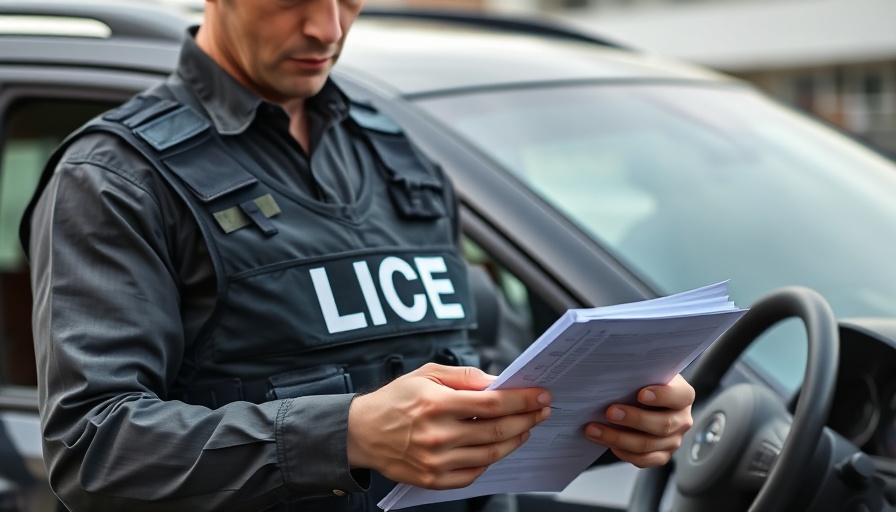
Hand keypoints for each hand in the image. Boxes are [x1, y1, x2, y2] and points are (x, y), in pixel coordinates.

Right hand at [347, 363, 551, 488]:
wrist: (361, 432)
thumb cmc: (394, 401)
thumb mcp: (426, 374)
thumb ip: (464, 376)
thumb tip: (497, 382)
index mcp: (436, 404)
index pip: (493, 403)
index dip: (522, 399)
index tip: (540, 395)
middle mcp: (438, 435)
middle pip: (497, 430)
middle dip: (527, 419)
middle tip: (541, 411)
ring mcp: (436, 461)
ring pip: (491, 454)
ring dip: (515, 440)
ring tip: (525, 428)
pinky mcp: (433, 480)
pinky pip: (474, 473)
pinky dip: (491, 460)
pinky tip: (498, 447)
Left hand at [584, 373, 694, 467]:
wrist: (645, 398)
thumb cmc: (644, 382)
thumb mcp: (647, 373)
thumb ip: (639, 374)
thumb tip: (612, 376)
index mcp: (683, 396)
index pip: (679, 396)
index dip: (662, 396)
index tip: (641, 394)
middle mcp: (682, 420)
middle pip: (662, 425)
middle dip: (634, 419)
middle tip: (610, 412)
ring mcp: (673, 440)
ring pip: (647, 445)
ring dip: (618, 438)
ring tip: (594, 429)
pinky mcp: (661, 455)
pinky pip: (642, 460)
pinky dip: (623, 452)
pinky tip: (606, 442)